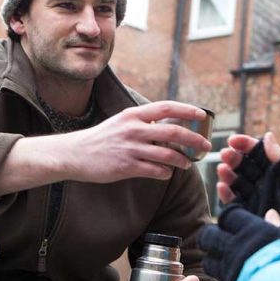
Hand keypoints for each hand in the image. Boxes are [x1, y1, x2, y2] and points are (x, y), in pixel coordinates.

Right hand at [0, 101, 211, 195]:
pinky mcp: (126, 167)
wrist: (74, 154)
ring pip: (167, 155)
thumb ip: (144, 122)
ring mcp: (130, 148)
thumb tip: (170, 126)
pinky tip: (167, 173)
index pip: (167, 107)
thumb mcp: (122, 122)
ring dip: (182, 160)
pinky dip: (165, 173)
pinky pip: (155, 171)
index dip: (187, 110)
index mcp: (133, 114)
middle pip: (173, 132)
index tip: (202, 115)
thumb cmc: (102, 138)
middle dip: (194, 139)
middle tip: (205, 145)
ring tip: (188, 163)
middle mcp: (133, 129)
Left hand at [198, 204, 279, 280]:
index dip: (230, 216)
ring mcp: (229, 272)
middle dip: (212, 235)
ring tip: (226, 260)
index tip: (234, 220)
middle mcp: (235, 249)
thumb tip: (270, 213)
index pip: (229, 215)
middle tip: (221, 238)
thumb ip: (279, 227)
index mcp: (252, 231)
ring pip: (209, 261)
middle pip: (209, 236)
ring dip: (215, 259)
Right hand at [217, 132, 279, 202]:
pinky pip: (235, 202)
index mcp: (275, 170)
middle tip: (224, 154)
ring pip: (237, 183)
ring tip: (221, 169)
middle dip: (233, 159)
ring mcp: (255, 198)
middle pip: (244, 167)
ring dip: (227, 175)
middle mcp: (264, 183)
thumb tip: (267, 135)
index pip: (257, 153)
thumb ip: (278, 157)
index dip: (244, 145)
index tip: (231, 140)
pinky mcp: (248, 212)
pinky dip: (226, 195)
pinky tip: (221, 186)